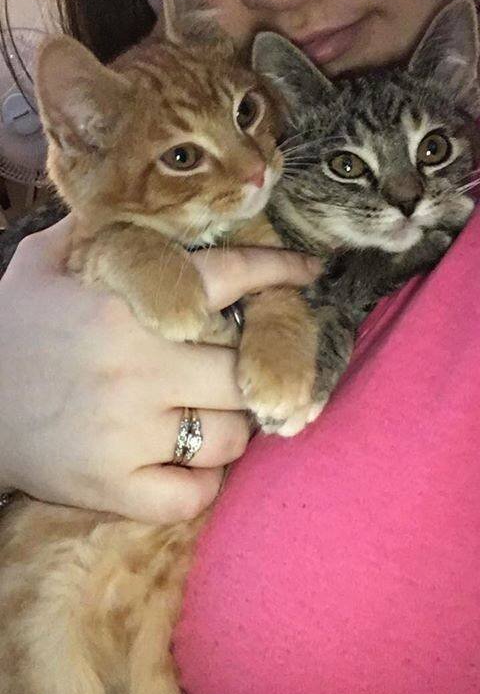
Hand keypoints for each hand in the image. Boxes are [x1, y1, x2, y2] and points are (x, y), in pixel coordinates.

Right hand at [0, 218, 319, 523]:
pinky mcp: (114, 486)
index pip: (229, 278)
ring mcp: (128, 432)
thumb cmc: (10, 333)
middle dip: (253, 367)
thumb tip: (132, 199)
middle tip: (241, 368)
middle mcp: (137, 367)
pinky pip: (194, 495)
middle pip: (245, 367)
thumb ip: (93, 228)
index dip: (279, 272)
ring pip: (231, 435)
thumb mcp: (40, 265)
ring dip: (231, 425)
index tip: (310, 274)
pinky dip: (201, 483)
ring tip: (207, 414)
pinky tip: (185, 465)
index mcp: (125, 306)